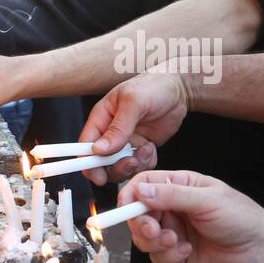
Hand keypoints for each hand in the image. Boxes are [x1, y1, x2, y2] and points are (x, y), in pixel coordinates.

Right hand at [79, 70, 189, 185]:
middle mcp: (110, 133)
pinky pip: (139, 166)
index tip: (99, 176)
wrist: (178, 89)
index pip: (85, 147)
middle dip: (116, 168)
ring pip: (121, 168)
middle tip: (131, 161)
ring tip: (147, 148)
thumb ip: (118, 127)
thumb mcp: (134, 102)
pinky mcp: (140, 149)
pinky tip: (152, 148)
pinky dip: (146, 162)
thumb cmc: (153, 86)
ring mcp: (126, 143)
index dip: (87, 164)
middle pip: (101, 164)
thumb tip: (99, 149)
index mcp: (101, 119)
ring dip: (134, 165)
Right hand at [124, 170, 263, 262]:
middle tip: (155, 230)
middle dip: (142, 224)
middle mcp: (172, 207)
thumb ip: (173, 195)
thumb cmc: (241, 217)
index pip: (143, 184)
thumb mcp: (207, 200)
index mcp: (179, 185)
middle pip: (138, 214)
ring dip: (155, 243)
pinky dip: (168, 256)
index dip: (131, 195)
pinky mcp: (175, 252)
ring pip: (143, 238)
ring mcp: (172, 230)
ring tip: (176, 242)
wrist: (258, 250)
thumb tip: (141, 191)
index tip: (127, 207)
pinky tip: (187, 251)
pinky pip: (157, 257)